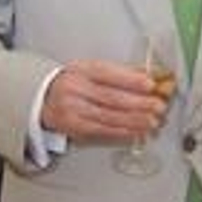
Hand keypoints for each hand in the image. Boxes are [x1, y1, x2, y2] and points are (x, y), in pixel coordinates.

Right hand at [42, 60, 168, 141]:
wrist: (43, 97)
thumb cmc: (75, 82)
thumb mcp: (93, 69)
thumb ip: (122, 72)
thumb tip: (152, 75)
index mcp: (82, 70)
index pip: (108, 73)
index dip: (130, 80)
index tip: (150, 84)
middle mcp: (75, 89)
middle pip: (111, 97)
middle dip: (139, 103)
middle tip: (158, 106)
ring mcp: (72, 110)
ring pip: (108, 117)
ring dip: (134, 121)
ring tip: (153, 121)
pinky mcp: (74, 127)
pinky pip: (102, 131)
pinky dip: (122, 132)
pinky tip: (137, 132)